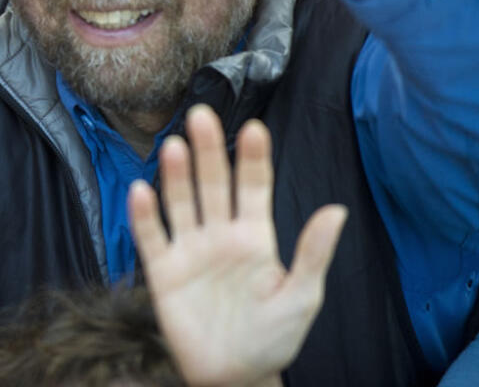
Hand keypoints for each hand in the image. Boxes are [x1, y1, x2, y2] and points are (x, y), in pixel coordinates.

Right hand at [129, 106, 346, 386]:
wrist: (234, 376)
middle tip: (203, 116)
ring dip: (176, 175)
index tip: (255, 128)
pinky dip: (144, 215)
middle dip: (208, 151)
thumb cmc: (273, 338)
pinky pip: (151, 238)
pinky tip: (141, 190)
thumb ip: (313, 254)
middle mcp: (219, 234)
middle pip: (212, 184)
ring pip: (180, 202)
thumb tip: (337, 210)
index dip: (252, 158)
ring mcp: (189, 250)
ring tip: (175, 146)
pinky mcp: (163, 271)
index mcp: (255, 236)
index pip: (253, 187)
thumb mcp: (302, 298)